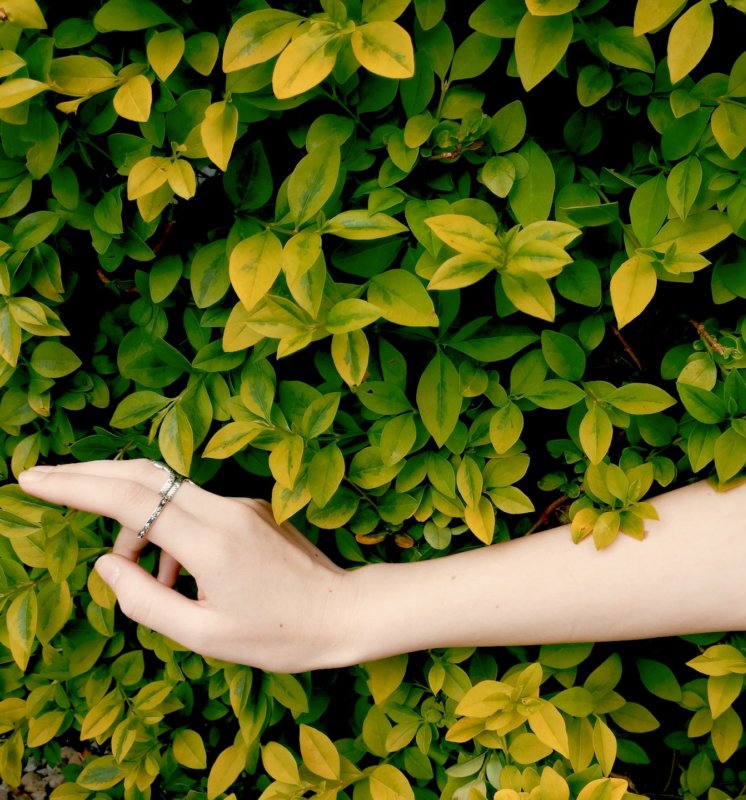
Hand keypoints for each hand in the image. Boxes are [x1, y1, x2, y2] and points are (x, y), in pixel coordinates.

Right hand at [17, 459, 361, 671]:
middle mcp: (226, 511)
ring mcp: (242, 505)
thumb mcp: (204, 635)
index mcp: (212, 542)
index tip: (31, 480)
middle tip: (39, 478)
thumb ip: (145, 600)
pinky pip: (194, 509)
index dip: (75, 487)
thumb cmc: (280, 635)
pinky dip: (167, 531)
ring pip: (168, 492)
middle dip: (87, 473)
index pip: (130, 499)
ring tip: (138, 575)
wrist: (347, 613)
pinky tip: (175, 575)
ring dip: (134, 519)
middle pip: (145, 475)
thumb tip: (105, 564)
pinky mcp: (251, 510)